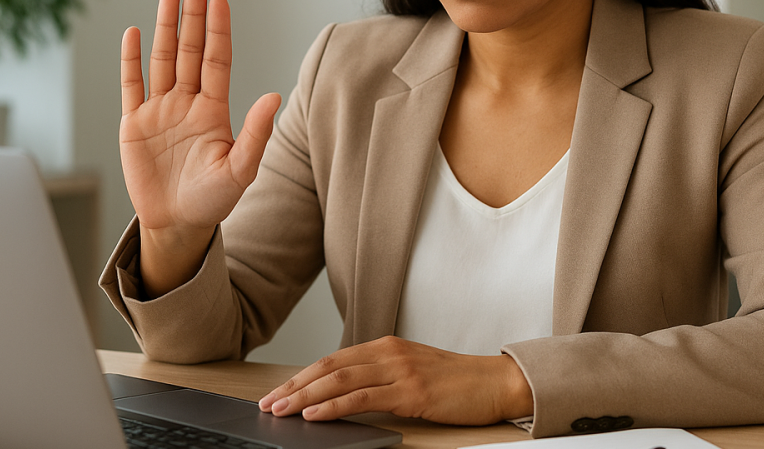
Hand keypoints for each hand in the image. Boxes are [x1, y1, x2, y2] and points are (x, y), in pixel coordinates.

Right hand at [119, 0, 281, 294]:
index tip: (220, 1)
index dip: (218, 31)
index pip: (217, 61)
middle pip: (190, 52)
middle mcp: (187, 104)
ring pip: (163, 60)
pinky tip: (135, 33)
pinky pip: (132, 86)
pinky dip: (132, 60)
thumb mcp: (240, 169)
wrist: (177, 225)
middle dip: (193, 17)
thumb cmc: (213, 201)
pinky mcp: (134, 125)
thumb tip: (274, 96)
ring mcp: (160, 112)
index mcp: (214, 110)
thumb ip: (256, 133)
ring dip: (166, 29)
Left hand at [257, 336, 533, 425]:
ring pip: (340, 381)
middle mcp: (388, 353)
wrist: (496, 382)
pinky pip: (363, 398)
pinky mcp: (412, 392)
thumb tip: (343, 397)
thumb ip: (380, 379)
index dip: (301, 377)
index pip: (332, 360)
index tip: (278, 392)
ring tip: (280, 411)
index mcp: (386, 347)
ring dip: (304, 397)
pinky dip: (333, 406)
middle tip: (267, 403)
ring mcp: (400, 370)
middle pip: (328, 367)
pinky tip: (315, 415)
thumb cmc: (456, 382)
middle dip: (293, 387)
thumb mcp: (412, 373)